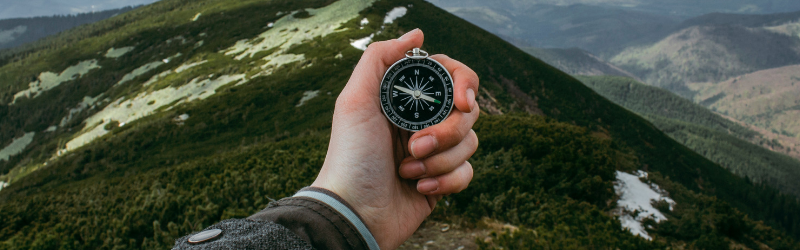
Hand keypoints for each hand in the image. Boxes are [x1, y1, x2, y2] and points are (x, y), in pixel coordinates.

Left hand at [311, 29, 479, 248]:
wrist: (354, 211)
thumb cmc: (350, 156)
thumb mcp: (355, 100)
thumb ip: (381, 58)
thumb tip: (418, 34)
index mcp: (406, 99)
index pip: (451, 77)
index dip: (464, 85)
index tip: (462, 101)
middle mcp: (422, 122)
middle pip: (468, 111)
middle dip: (445, 132)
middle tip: (415, 146)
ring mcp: (434, 152)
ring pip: (470, 143)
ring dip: (440, 160)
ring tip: (408, 171)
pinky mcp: (442, 181)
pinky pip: (468, 172)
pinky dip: (446, 181)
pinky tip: (419, 188)